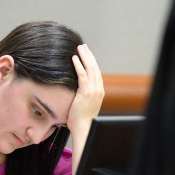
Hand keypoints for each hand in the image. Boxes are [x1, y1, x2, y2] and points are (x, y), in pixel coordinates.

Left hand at [67, 45, 104, 174]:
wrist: (83, 127)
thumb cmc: (81, 119)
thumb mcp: (84, 104)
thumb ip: (83, 95)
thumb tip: (76, 91)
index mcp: (99, 91)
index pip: (96, 73)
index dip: (92, 62)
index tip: (86, 54)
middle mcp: (98, 89)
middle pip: (94, 67)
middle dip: (89, 55)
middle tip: (83, 46)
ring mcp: (93, 90)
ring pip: (90, 68)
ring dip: (84, 56)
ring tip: (79, 48)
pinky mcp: (85, 92)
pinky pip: (82, 75)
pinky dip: (78, 65)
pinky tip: (74, 58)